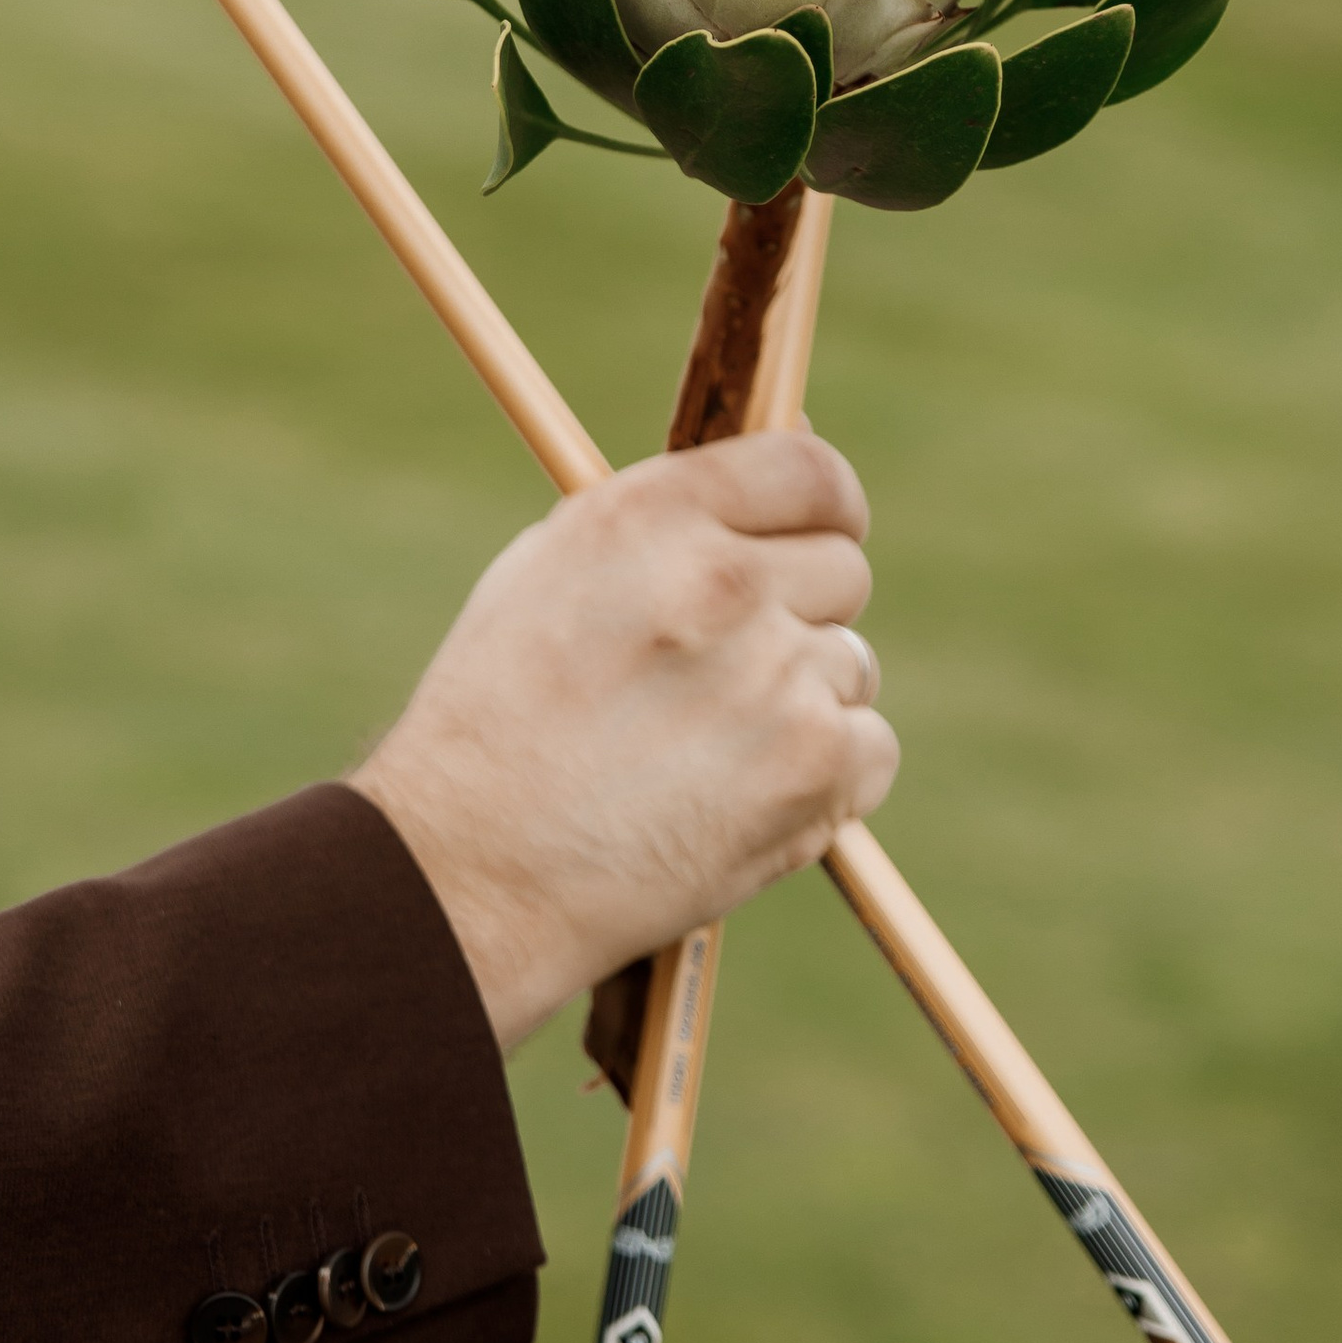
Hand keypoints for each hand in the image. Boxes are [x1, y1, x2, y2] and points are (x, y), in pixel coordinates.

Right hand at [352, 435, 895, 1051]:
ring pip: (850, 665)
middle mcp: (722, 581)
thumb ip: (667, 522)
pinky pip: (869, 748)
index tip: (819, 534)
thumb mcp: (550, 574)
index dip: (825, 505)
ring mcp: (776, 675)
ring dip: (801, 701)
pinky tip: (741, 796)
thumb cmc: (496, 722)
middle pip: (841, 569)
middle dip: (800, 612)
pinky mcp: (812, 766)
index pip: (808, 472)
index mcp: (653, 516)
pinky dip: (824, 777)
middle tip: (730, 671)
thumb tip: (778, 485)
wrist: (472, 871)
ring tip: (704, 751)